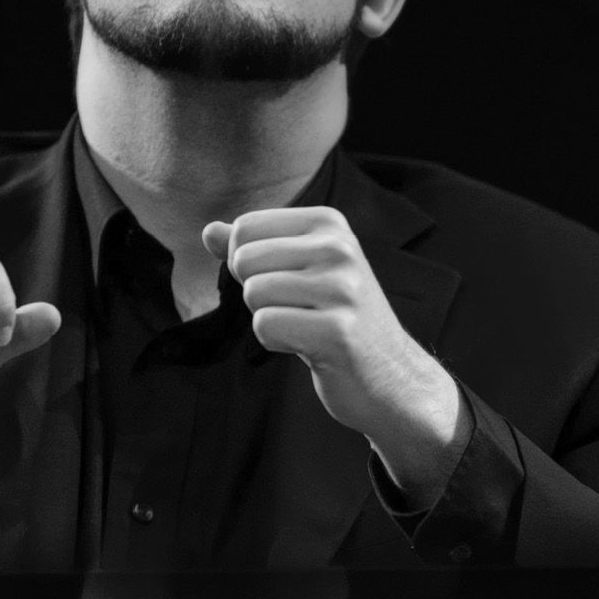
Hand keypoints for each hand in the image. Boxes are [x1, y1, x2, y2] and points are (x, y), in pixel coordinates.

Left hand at [203, 207, 467, 505]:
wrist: (391, 376)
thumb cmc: (336, 318)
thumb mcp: (299, 269)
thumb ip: (254, 248)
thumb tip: (208, 231)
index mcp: (328, 222)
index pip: (244, 228)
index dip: (245, 261)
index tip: (283, 281)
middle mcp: (339, 247)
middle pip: (244, 259)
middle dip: (256, 292)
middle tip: (296, 308)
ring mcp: (342, 287)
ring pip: (253, 293)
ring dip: (268, 318)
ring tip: (306, 325)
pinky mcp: (337, 330)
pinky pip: (266, 326)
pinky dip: (276, 342)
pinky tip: (310, 345)